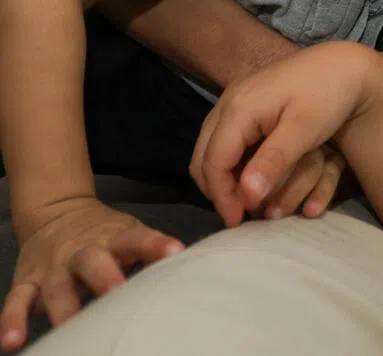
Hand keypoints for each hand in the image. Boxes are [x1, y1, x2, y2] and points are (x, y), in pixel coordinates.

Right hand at [0, 197, 182, 350]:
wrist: (57, 212)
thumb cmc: (105, 233)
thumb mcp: (129, 233)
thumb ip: (152, 251)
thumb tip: (193, 265)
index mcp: (114, 238)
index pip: (138, 238)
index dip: (156, 245)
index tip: (175, 252)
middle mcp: (83, 250)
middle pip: (93, 261)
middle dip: (105, 277)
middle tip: (117, 291)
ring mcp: (53, 267)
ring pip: (57, 287)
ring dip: (62, 307)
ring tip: (67, 327)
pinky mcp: (27, 282)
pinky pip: (16, 302)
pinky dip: (12, 321)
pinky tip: (12, 341)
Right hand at [190, 41, 382, 226]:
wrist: (346, 63)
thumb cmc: (328, 94)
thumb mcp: (305, 130)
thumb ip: (274, 162)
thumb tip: (246, 197)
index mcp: (239, 108)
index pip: (213, 163)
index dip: (222, 197)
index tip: (238, 223)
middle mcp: (230, 102)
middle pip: (203, 157)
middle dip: (219, 189)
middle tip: (240, 213)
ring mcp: (236, 99)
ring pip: (212, 148)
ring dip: (226, 176)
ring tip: (246, 197)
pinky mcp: (248, 102)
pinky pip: (228, 137)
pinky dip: (236, 159)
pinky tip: (254, 173)